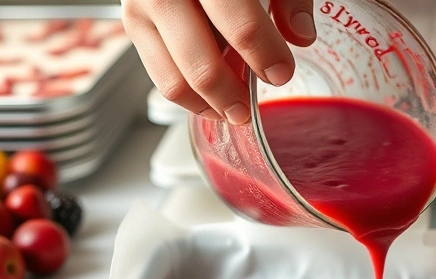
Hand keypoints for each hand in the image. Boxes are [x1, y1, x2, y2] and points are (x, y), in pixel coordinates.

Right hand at [121, 0, 315, 123]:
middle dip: (232, 95)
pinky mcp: (134, 24)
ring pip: (176, 80)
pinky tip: (213, 100)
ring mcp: (144, 8)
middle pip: (202, 64)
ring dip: (210, 105)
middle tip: (252, 108)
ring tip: (234, 111)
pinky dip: (189, 96)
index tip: (282, 73)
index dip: (265, 55)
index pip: (240, 25)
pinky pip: (160, 76)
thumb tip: (301, 35)